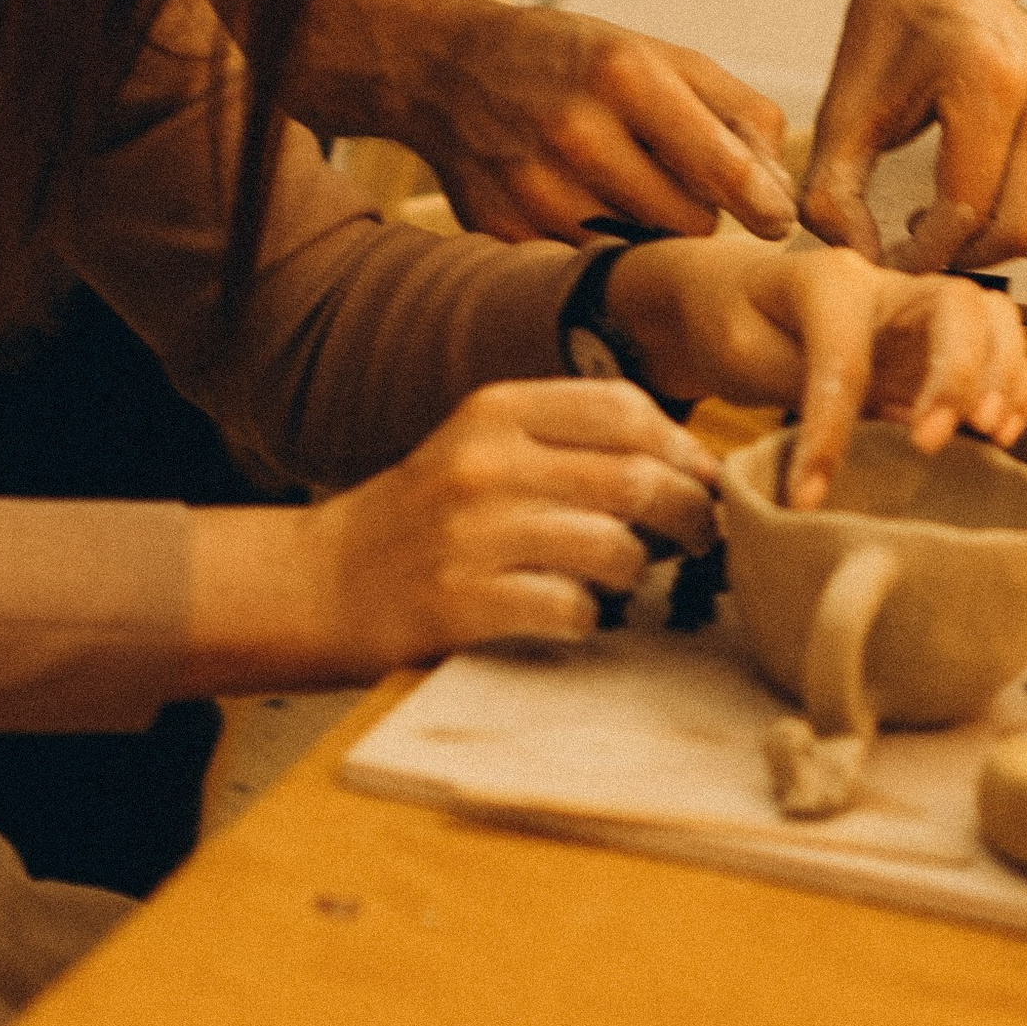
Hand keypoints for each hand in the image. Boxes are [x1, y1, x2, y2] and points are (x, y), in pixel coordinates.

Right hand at [309, 379, 720, 667]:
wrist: (323, 582)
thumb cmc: (425, 517)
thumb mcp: (481, 447)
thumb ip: (565, 441)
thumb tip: (683, 461)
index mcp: (495, 409)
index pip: (622, 407)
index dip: (681, 446)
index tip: (702, 478)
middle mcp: (485, 462)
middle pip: (633, 478)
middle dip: (687, 514)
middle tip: (699, 538)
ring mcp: (471, 534)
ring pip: (613, 547)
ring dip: (637, 571)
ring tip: (626, 578)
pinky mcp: (461, 603)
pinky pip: (570, 610)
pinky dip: (588, 618)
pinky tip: (573, 615)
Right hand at [404, 0, 798, 245]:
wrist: (450, 69)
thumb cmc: (574, 60)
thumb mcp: (658, 54)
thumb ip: (738, 111)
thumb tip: (781, 192)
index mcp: (624, 75)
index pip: (720, 165)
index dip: (762, 203)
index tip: (777, 220)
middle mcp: (577, 132)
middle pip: (690, 223)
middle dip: (694, 209)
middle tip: (668, 178)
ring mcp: (536, 188)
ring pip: (641, 252)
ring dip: (646, 232)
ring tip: (617, 186)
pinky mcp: (505, 232)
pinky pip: (588, 265)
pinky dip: (594, 246)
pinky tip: (573, 202)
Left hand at [613, 238, 1026, 505]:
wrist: (733, 294)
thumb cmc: (732, 320)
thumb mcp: (739, 352)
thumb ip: (796, 387)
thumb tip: (839, 454)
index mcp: (827, 279)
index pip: (845, 354)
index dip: (830, 430)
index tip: (808, 497)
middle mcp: (886, 285)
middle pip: (956, 306)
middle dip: (958, 376)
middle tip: (929, 443)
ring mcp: (918, 311)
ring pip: (992, 318)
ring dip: (1002, 378)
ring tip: (991, 436)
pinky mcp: (936, 343)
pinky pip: (999, 350)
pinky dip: (1013, 389)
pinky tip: (998, 436)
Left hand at [799, 0, 1026, 270]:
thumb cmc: (893, 31)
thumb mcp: (843, 108)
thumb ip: (834, 193)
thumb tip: (863, 265)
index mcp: (986, 79)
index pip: (967, 210)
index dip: (924, 253)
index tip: (891, 256)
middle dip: (970, 254)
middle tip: (929, 238)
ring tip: (979, 221)